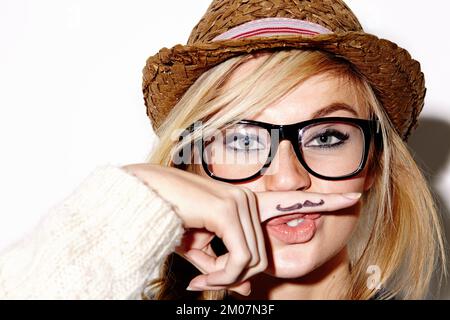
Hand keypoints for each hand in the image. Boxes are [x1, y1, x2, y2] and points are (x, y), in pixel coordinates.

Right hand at [122, 163, 360, 295]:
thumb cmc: (169, 220)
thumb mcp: (199, 248)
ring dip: (223, 279)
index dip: (325, 202)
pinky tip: (199, 278)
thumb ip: (220, 262)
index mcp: (246, 203)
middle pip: (263, 257)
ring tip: (197, 278)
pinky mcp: (227, 210)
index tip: (356, 196)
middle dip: (235, 279)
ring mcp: (240, 203)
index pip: (294, 201)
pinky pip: (239, 260)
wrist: (142, 199)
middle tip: (204, 284)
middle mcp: (249, 200)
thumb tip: (235, 284)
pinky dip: (220, 277)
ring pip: (252, 262)